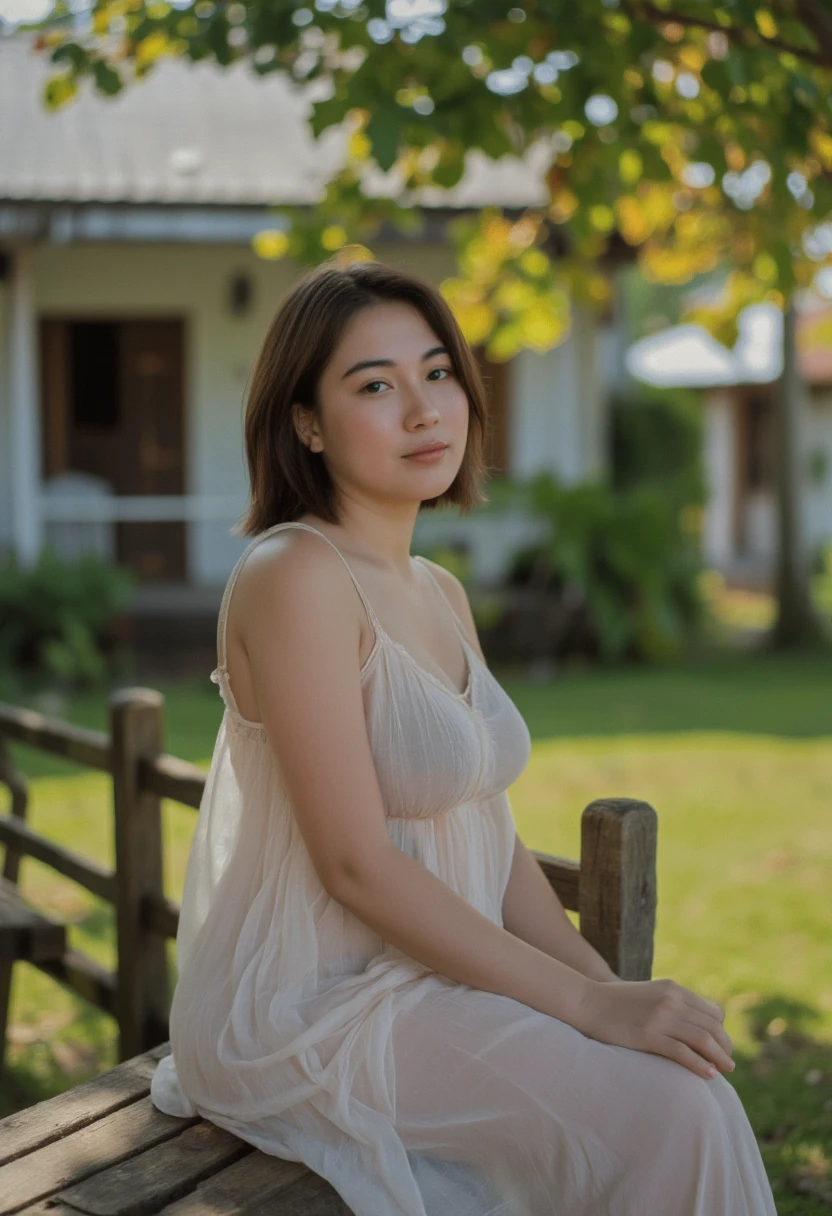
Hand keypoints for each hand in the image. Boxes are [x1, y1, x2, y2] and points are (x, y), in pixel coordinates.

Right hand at [575, 977, 733, 1079]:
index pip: (713, 1012)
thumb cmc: (617, 1001)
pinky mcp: (649, 1035)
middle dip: (725, 1046)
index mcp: (673, 989)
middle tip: (729, 1063)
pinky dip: (701, 1065)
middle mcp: (671, 1000)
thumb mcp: (650, 994)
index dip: (722, 1031)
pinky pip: (683, 1052)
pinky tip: (709, 1075)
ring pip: (703, 1039)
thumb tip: (692, 1024)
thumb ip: (671, 1003)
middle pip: (712, 1026)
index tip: (723, 1047)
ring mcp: (660, 1017)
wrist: (587, 1002)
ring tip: (725, 1071)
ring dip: (720, 1057)